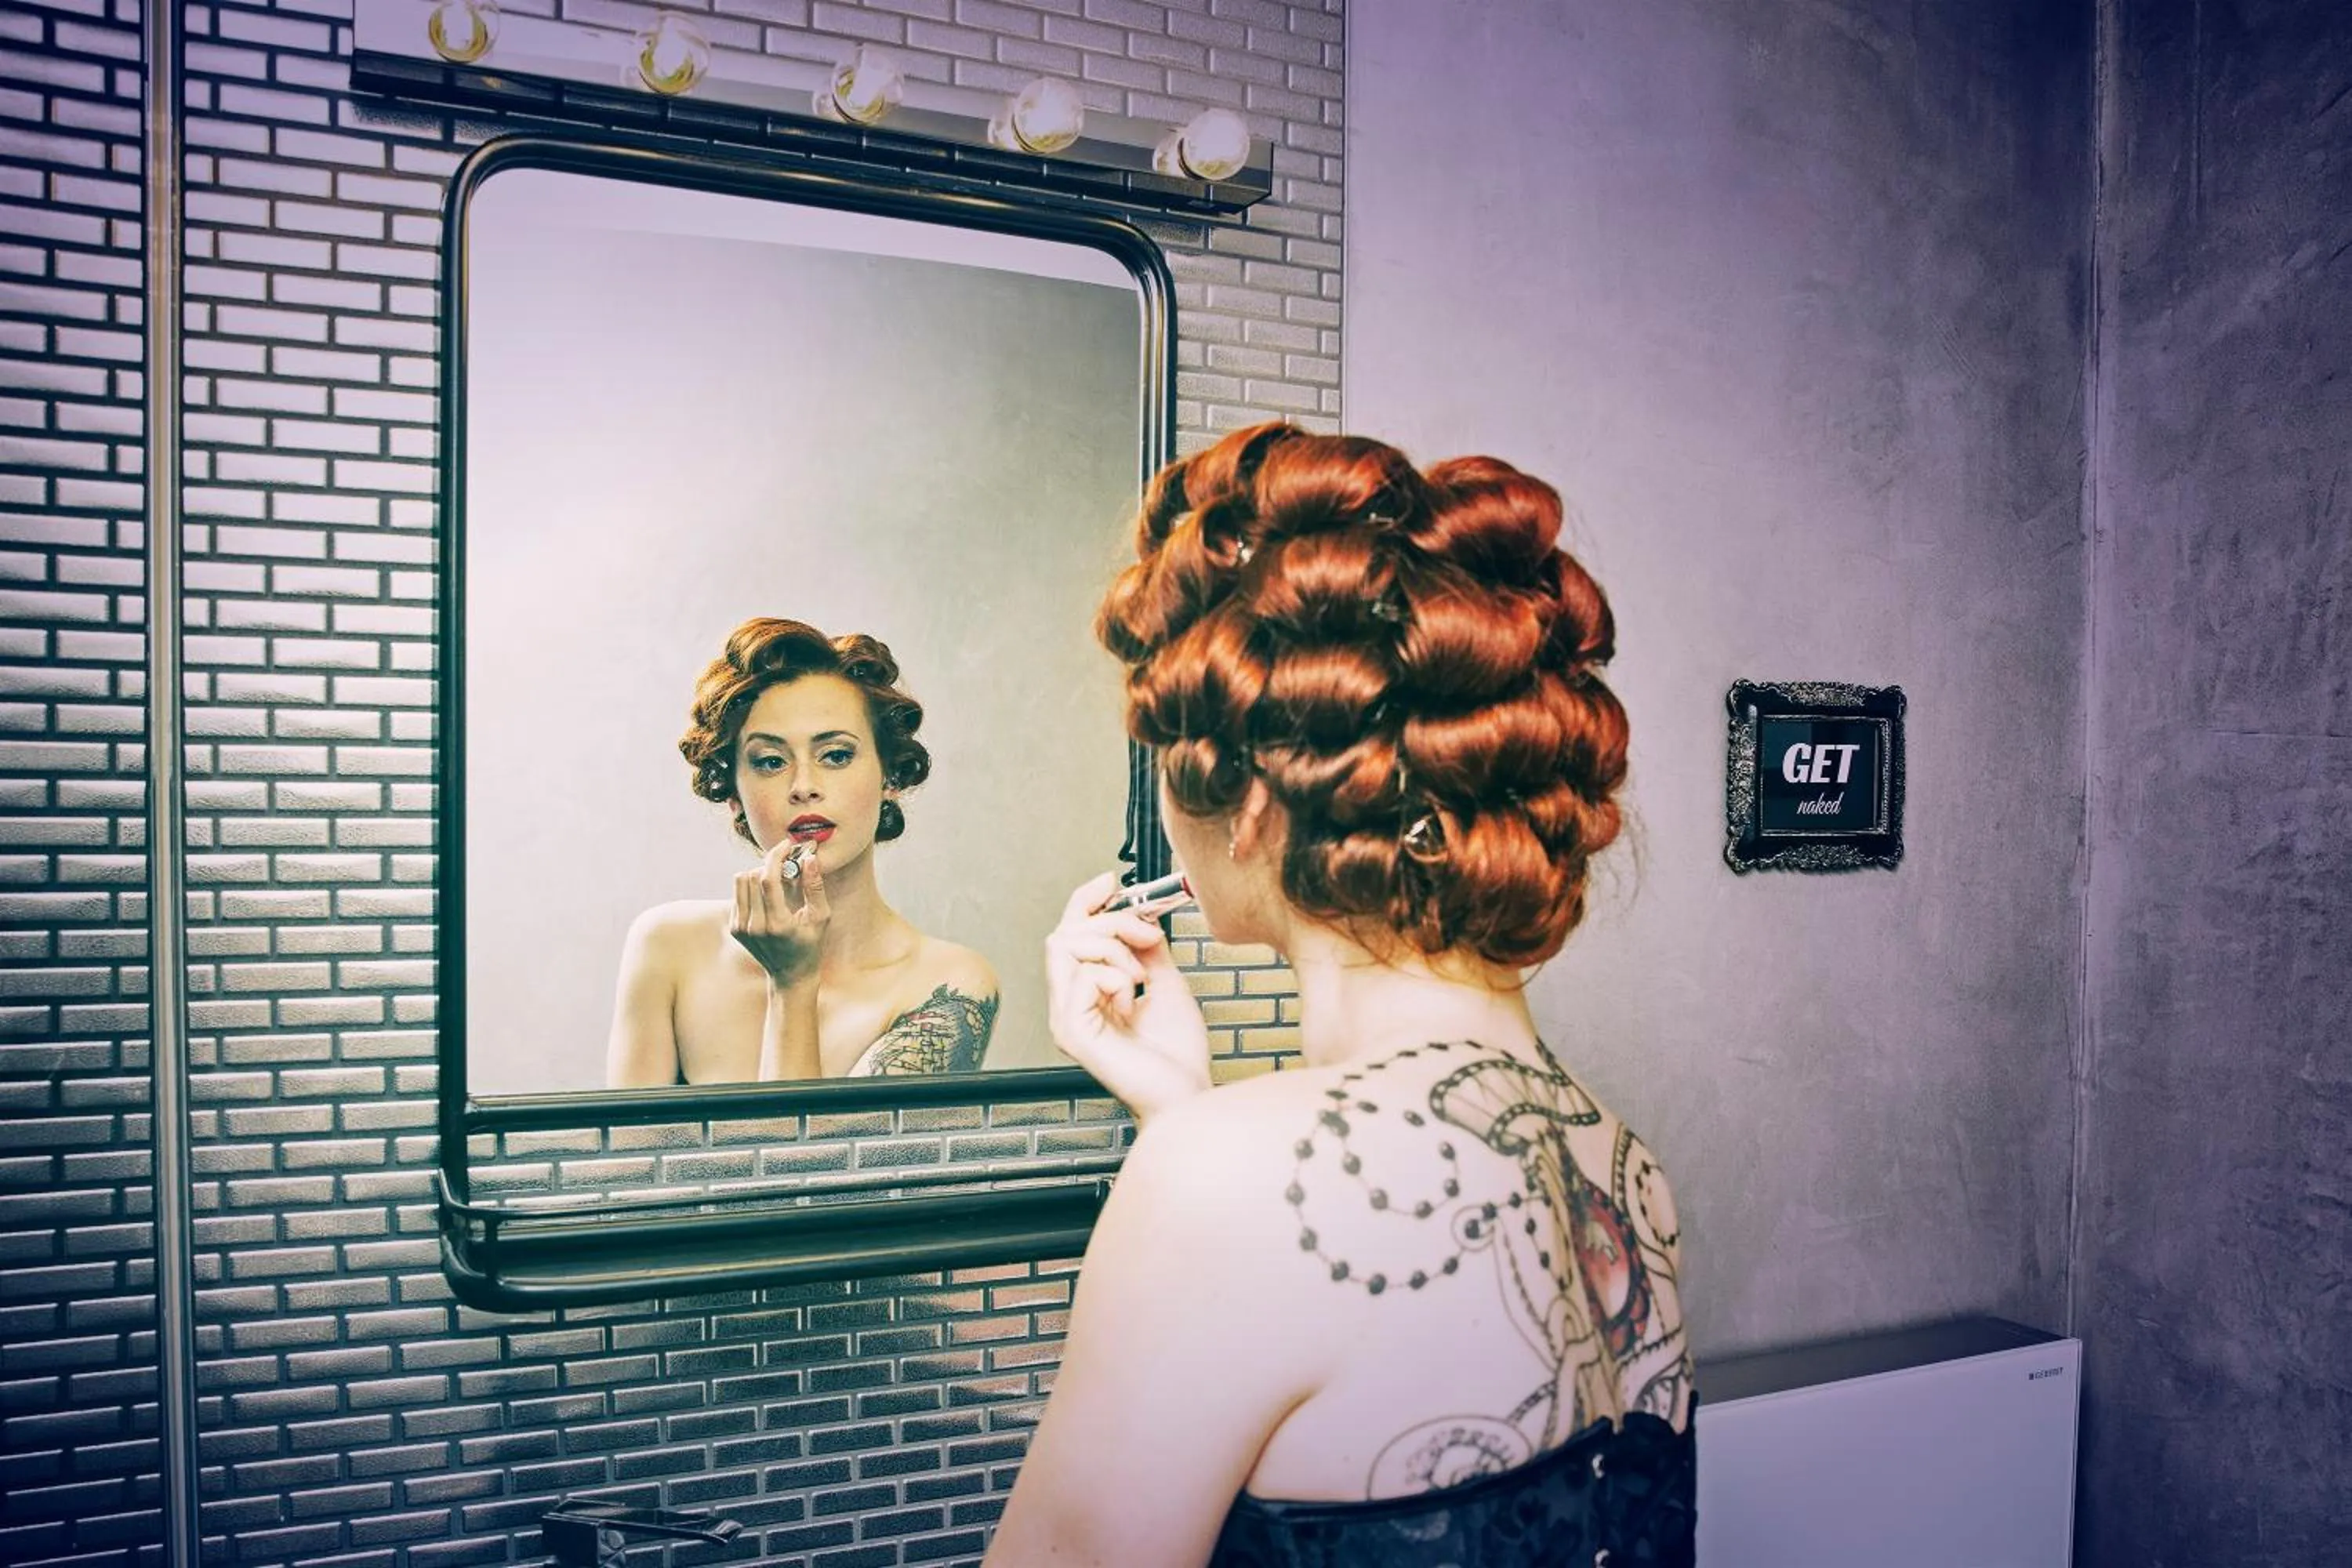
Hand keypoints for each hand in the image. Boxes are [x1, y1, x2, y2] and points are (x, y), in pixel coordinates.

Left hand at [730, 838, 827, 990]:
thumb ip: (815, 886)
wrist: (790, 974)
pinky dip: (751, 888)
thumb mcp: (821, 917)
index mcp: (778, 924)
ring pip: (741, 881)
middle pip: (752, 876)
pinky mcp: (734, 928)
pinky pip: (738, 893)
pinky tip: (767, 898)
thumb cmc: (810, 945)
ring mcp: (741, 928)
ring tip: (776, 882)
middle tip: (786, 866)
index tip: (786, 846)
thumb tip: (809, 858)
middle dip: (770, 865)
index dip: (776, 856)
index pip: (768, 879)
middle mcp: (755, 926)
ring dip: (758, 874)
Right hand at [1045, 871, 1212, 1125]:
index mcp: (1086, 993)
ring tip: (1139, 977)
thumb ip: (1147, 950)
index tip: (1110, 882)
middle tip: (1149, 936)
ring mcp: (1065, 1018)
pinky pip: (1081, 976)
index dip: (1084, 902)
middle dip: (1111, 921)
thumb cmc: (1177, 1054)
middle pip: (1065, 932)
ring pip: (1067, 946)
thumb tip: (1140, 916)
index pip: (1070, 934)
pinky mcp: (1071, 1032)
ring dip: (1113, 950)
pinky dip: (1114, 977)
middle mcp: (1069, 1004)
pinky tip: (1131, 1000)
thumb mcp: (1165, 983)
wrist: (1187, 1092)